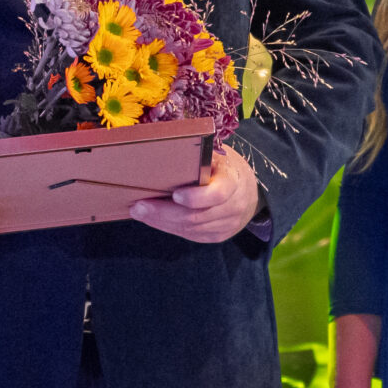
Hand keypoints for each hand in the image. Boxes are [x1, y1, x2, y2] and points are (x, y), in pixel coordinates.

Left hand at [131, 147, 259, 243]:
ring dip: (161, 221)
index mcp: (234, 182)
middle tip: (138, 207)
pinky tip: (152, 219)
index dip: (196, 197)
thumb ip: (198, 158)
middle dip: (164, 212)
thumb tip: (161, 151)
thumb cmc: (224, 168)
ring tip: (138, 212)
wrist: (249, 193)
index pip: (218, 194)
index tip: (174, 194)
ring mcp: (225, 225)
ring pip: (190, 228)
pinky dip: (168, 227)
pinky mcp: (216, 236)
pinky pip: (189, 235)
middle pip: (196, 216)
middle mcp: (233, 207)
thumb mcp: (217, 157)